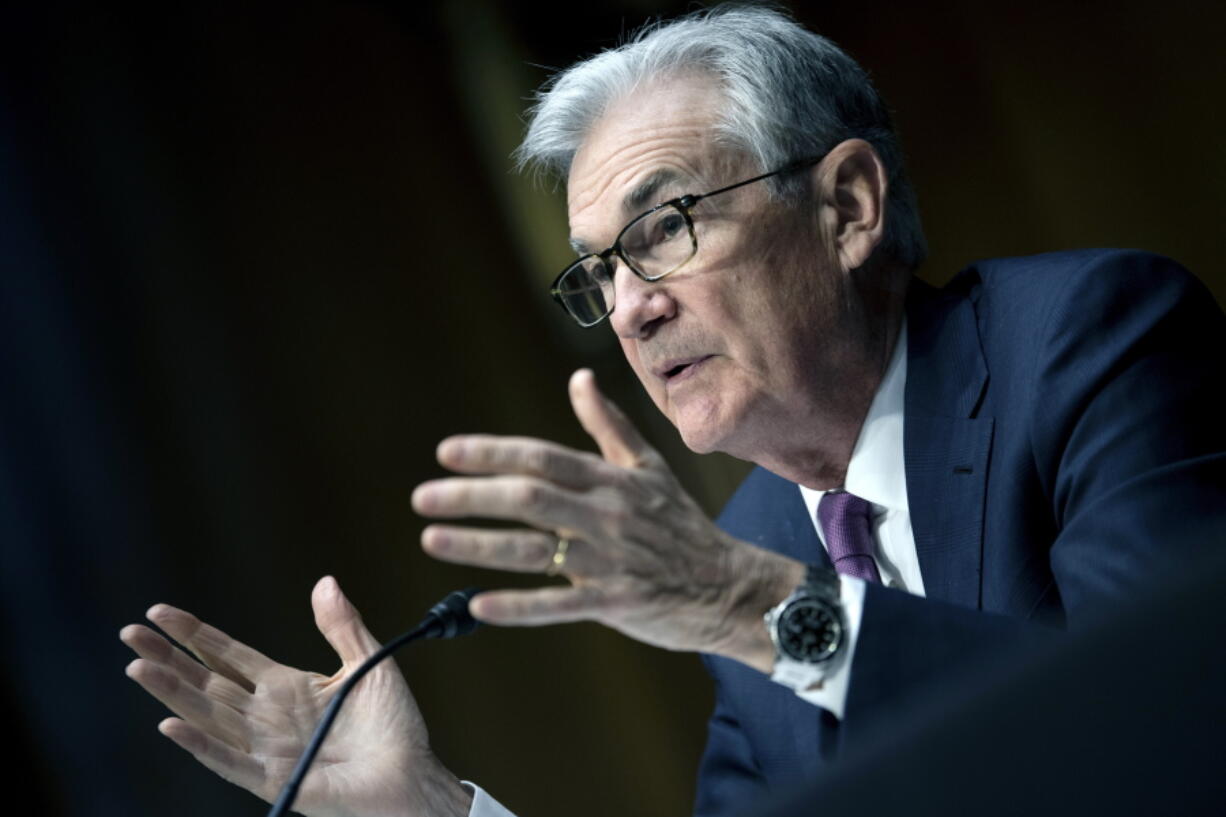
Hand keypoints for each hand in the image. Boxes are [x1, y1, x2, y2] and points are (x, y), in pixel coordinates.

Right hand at [120, 576, 471, 816]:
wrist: (413, 774)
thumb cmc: (394, 726)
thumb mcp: (369, 663)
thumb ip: (343, 625)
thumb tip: (324, 581)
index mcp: (287, 687)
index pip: (228, 656)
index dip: (195, 635)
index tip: (160, 613)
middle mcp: (267, 716)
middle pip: (206, 682)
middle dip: (168, 659)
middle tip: (130, 634)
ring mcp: (267, 748)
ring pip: (207, 716)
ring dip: (172, 694)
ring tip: (138, 667)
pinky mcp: (275, 779)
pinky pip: (229, 761)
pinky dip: (201, 745)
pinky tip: (171, 726)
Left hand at [413, 369, 804, 670]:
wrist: (729, 585)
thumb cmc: (681, 524)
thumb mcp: (648, 466)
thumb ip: (607, 425)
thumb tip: (578, 377)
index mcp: (611, 479)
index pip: (543, 458)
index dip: (493, 453)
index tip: (447, 452)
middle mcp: (607, 514)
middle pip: (530, 498)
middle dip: (472, 495)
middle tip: (423, 497)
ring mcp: (611, 560)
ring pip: (536, 550)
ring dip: (480, 545)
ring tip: (432, 539)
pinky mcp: (616, 603)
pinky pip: (559, 605)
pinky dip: (518, 606)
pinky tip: (479, 606)